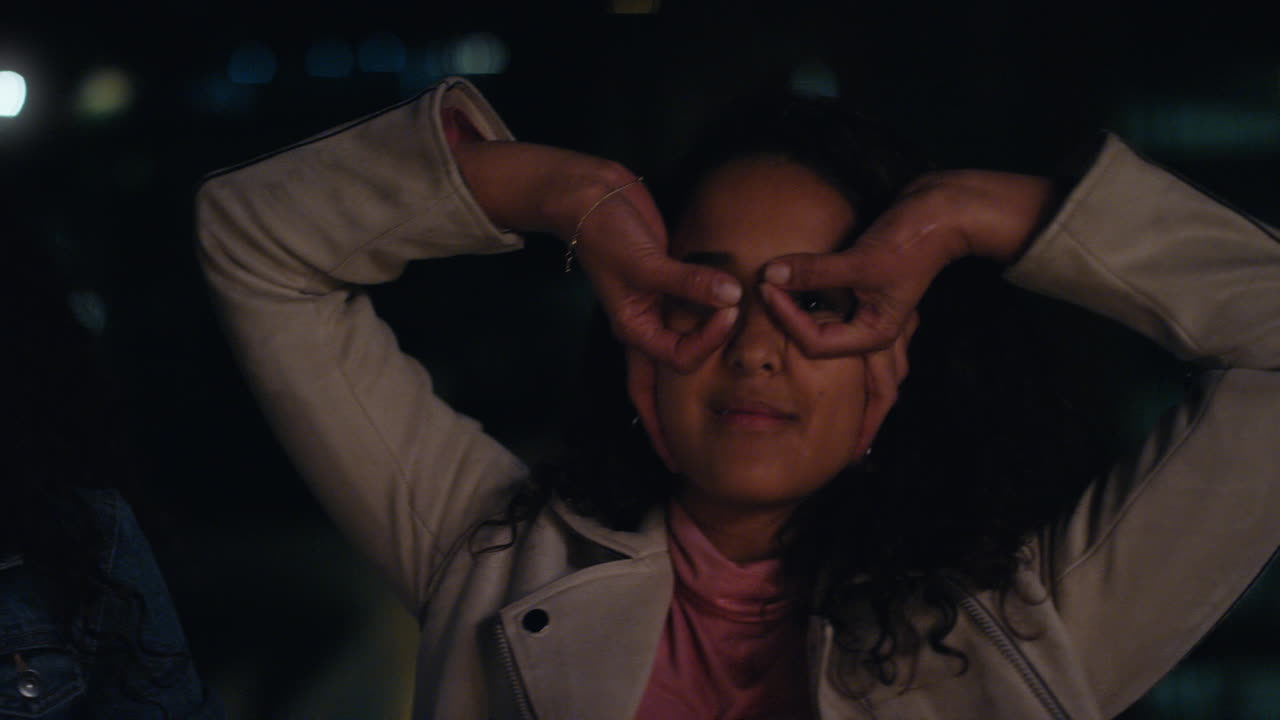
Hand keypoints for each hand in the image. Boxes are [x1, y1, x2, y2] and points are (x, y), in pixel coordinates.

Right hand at [452, 139, 740, 369]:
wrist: (592, 195)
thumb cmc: (605, 234)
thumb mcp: (645, 263)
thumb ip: (689, 282)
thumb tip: (732, 296)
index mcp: (635, 329)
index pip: (681, 357)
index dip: (709, 340)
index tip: (730, 309)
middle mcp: (649, 321)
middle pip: (686, 356)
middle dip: (712, 354)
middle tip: (741, 331)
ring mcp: (660, 300)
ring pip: (694, 330)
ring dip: (717, 330)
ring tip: (744, 323)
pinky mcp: (672, 277)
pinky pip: (698, 298)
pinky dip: (716, 299)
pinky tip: (734, 295)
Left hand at [759, 170, 1054, 355]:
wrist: (943, 209)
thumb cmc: (913, 241)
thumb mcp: (861, 261)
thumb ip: (815, 270)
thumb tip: (770, 274)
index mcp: (873, 334)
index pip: (815, 342)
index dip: (786, 317)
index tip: (767, 286)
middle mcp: (867, 326)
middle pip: (813, 340)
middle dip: (785, 326)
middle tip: (756, 300)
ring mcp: (862, 304)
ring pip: (817, 321)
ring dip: (791, 312)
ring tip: (765, 295)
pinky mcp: (857, 281)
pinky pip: (823, 296)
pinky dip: (803, 291)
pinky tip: (784, 279)